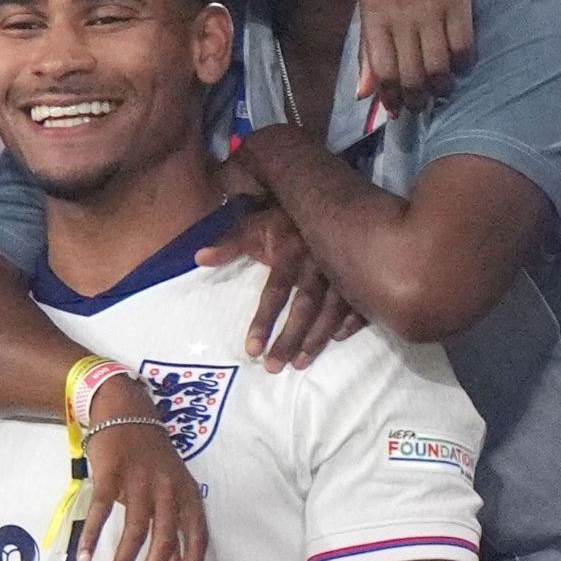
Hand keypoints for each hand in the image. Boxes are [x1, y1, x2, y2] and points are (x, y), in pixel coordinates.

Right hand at [78, 377, 206, 560]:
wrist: (125, 409)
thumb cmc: (150, 459)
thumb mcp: (170, 492)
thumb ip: (174, 535)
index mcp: (187, 493)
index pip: (197, 536)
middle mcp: (167, 487)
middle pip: (163, 539)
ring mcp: (139, 478)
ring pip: (133, 530)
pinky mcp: (111, 471)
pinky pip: (101, 510)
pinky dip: (92, 537)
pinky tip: (83, 560)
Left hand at [195, 198, 361, 372]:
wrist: (323, 192)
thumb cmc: (282, 216)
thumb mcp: (254, 225)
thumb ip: (229, 244)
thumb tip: (199, 259)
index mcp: (290, 253)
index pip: (275, 292)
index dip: (263, 321)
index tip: (252, 349)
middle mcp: (317, 263)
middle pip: (304, 307)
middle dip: (290, 339)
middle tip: (274, 367)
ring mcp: (343, 269)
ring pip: (332, 309)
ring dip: (317, 338)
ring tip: (300, 364)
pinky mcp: (362, 271)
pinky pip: (360, 300)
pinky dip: (351, 320)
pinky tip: (338, 338)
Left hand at [358, 0, 474, 112]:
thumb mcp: (368, 1)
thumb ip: (367, 49)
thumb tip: (363, 96)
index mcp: (374, 15)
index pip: (382, 71)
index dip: (390, 96)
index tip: (396, 107)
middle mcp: (402, 14)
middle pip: (411, 74)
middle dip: (417, 99)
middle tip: (421, 105)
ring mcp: (432, 8)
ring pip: (438, 65)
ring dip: (441, 86)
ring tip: (441, 90)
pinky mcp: (459, 1)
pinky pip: (463, 45)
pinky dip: (461, 63)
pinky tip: (458, 65)